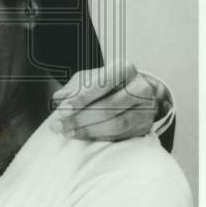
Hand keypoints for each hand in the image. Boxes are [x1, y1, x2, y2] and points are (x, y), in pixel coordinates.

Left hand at [49, 60, 166, 140]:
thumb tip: (58, 99)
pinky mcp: (145, 126)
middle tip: (59, 125)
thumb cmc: (105, 84)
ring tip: (67, 132)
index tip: (63, 110)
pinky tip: (82, 136)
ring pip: (116, 125)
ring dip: (88, 131)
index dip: (82, 98)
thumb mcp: (88, 78)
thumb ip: (73, 87)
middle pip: (109, 107)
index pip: (103, 83)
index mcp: (125, 68)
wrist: (132, 93)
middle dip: (80, 118)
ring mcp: (146, 108)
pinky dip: (98, 138)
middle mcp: (140, 87)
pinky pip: (120, 136)